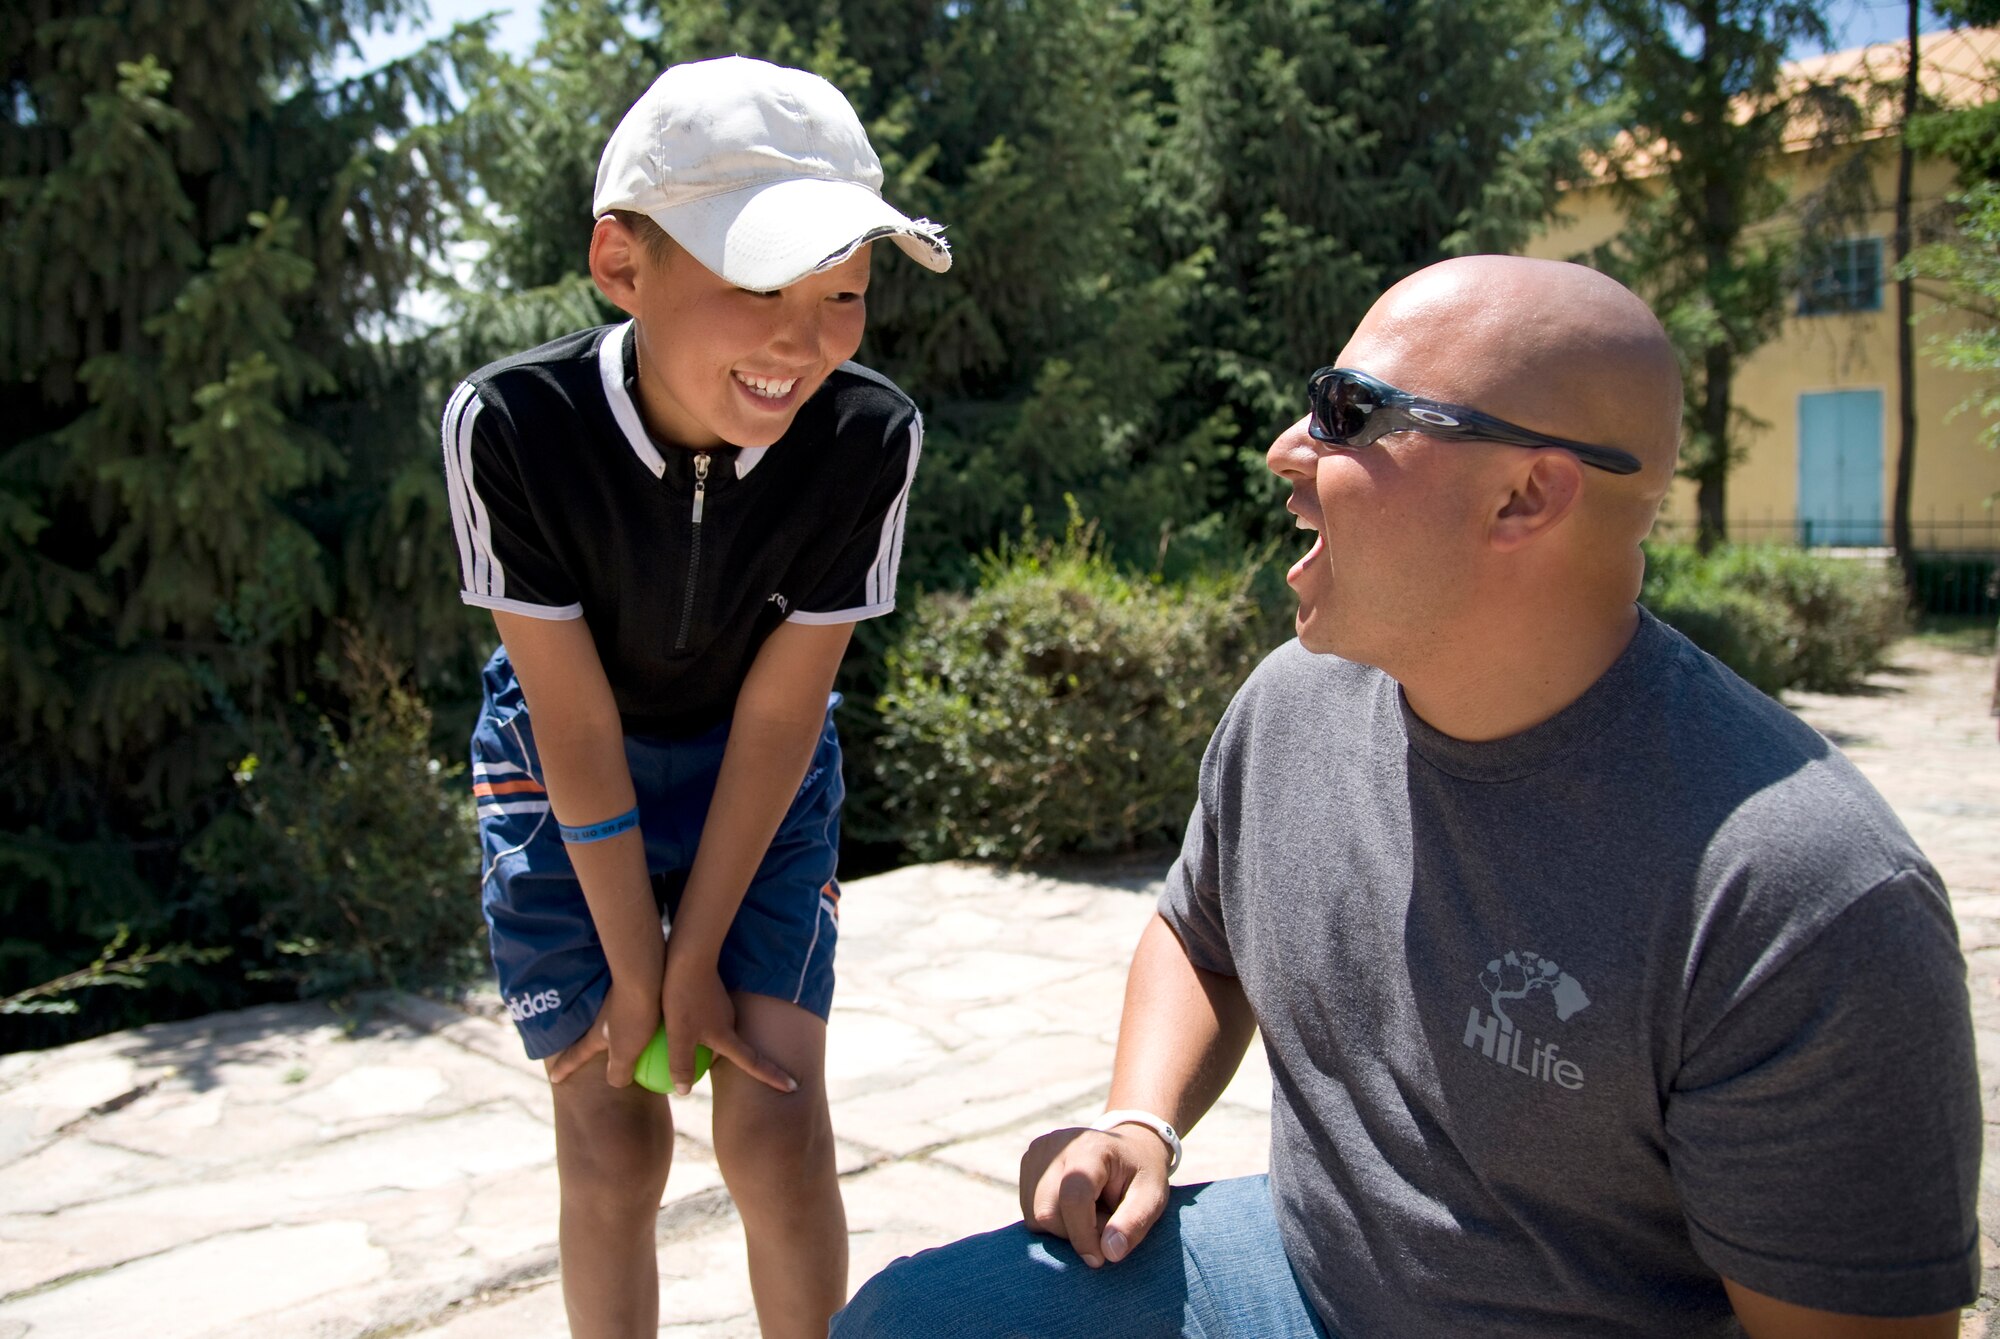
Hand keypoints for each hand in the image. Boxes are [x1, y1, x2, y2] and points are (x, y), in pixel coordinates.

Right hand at [546, 973, 658, 1086]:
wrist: (648, 978)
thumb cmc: (634, 1018)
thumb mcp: (624, 1053)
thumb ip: (619, 1073)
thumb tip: (619, 1081)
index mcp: (596, 1035)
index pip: (576, 1055)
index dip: (565, 1068)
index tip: (554, 1078)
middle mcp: (604, 1018)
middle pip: (593, 1036)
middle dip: (589, 1047)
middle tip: (588, 1056)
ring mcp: (619, 1005)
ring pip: (615, 1023)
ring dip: (619, 1033)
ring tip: (629, 1042)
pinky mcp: (637, 995)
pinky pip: (636, 1014)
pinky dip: (641, 1023)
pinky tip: (656, 1029)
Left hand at [661, 941, 796, 1094]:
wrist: (688, 955)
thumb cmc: (683, 996)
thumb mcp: (678, 1035)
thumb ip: (681, 1064)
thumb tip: (683, 1091)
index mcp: (727, 1036)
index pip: (754, 1062)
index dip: (773, 1076)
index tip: (793, 1086)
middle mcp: (729, 1022)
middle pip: (730, 1050)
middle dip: (730, 1062)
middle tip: (704, 1073)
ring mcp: (721, 1008)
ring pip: (713, 1034)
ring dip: (702, 1043)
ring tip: (680, 1047)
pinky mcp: (710, 995)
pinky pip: (703, 1020)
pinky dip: (692, 1028)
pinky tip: (671, 1025)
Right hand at [1019, 1124, 1171, 1268]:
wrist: (1128, 1148)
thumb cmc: (1140, 1175)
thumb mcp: (1152, 1197)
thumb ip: (1134, 1223)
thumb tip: (1109, 1253)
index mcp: (1090, 1147)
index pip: (1073, 1197)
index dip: (1083, 1235)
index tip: (1100, 1258)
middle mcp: (1055, 1145)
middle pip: (1047, 1211)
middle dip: (1074, 1234)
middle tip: (1104, 1225)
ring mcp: (1037, 1154)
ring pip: (1034, 1216)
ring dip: (1063, 1230)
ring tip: (1091, 1214)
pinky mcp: (1028, 1166)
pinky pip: (1030, 1212)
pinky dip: (1053, 1222)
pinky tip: (1074, 1209)